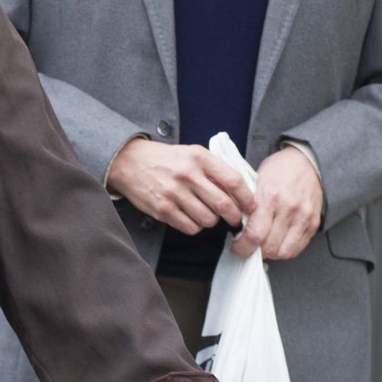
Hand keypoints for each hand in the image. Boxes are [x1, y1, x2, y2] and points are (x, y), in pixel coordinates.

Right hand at [106, 138, 254, 235]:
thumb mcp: (192, 153)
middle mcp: (187, 174)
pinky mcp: (162, 209)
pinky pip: (190, 227)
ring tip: (206, 214)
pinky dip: (195, 226)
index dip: (247, 198)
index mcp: (199, 157)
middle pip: (223, 204)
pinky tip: (191, 217)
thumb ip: (215, 169)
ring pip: (208, 220)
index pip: (233, 181)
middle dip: (233, 216)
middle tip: (234, 219)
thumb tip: (241, 192)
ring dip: (211, 221)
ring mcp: (174, 193)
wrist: (130, 162)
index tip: (251, 206)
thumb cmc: (167, 159)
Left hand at [230, 148, 321, 260]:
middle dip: (254, 251)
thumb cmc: (278, 170)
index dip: (242, 247)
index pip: (254, 234)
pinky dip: (285, 250)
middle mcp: (289, 209)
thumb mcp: (255, 180)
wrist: (307, 162)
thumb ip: (246, 204)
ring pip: (284, 252)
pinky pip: (298, 248)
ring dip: (270, 253)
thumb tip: (234, 228)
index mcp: (270, 196)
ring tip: (263, 246)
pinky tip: (277, 242)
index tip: (236, 247)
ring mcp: (303, 217)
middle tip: (248, 247)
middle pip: (269, 247)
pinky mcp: (313, 223)